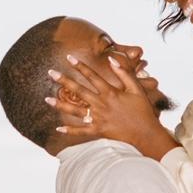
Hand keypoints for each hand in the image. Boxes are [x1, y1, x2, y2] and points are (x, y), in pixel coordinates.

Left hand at [48, 55, 176, 159]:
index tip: (69, 58)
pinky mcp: (99, 131)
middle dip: (64, 81)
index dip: (80, 66)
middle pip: (79, 90)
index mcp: (110, 93)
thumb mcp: (136, 89)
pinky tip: (58, 129)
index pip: (92, 76)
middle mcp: (101, 104)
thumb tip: (112, 60)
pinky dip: (70, 131)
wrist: (146, 134)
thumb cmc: (143, 111)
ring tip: (47, 99)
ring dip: (60, 105)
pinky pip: (82, 131)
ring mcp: (98, 118)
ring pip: (75, 111)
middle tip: (50, 73)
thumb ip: (124, 73)